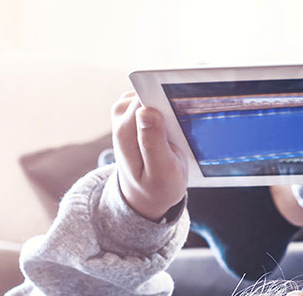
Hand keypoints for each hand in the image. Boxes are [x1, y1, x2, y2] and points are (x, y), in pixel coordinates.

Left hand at [111, 91, 187, 220]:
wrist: (144, 195)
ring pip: (156, 94)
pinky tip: (172, 133)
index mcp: (125, 130)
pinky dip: (169, 113)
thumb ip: (153, 144)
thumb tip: (145, 110)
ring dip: (172, 113)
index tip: (181, 118)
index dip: (168, 102)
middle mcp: (121, 114)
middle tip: (179, 137)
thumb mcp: (161, 174)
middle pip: (153, 92)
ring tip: (175, 138)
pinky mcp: (135, 110)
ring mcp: (127, 110)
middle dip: (172, 109)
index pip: (147, 97)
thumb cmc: (156, 187)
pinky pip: (157, 99)